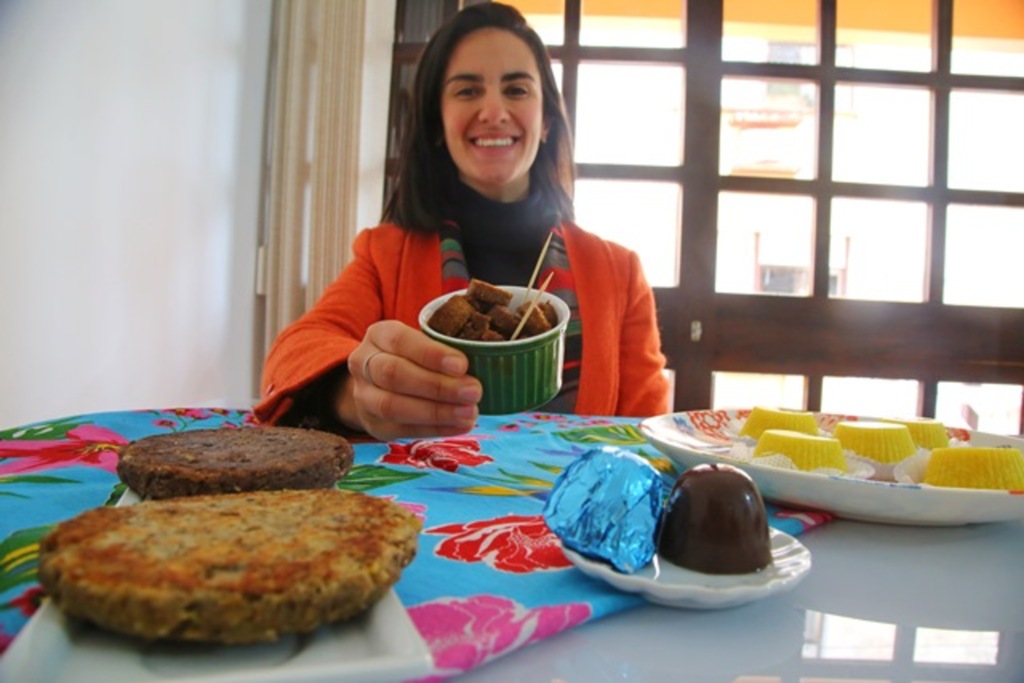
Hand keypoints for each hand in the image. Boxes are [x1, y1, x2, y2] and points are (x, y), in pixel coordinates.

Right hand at [339, 320, 481, 439]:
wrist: (377, 384)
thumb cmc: (413, 357)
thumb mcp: (422, 342)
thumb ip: (446, 347)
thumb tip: (490, 356)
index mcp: (379, 334)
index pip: (401, 340)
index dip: (431, 354)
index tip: (463, 364)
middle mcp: (364, 363)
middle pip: (394, 374)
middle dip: (437, 385)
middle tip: (474, 391)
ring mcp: (364, 396)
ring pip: (392, 405)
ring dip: (436, 411)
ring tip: (469, 413)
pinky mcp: (373, 424)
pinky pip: (401, 429)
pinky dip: (434, 428)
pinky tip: (460, 425)